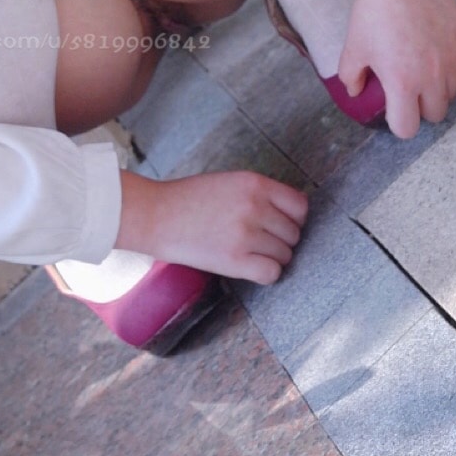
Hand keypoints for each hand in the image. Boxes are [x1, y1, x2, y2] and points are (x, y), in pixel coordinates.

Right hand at [116, 168, 308, 284]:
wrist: (155, 215)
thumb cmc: (189, 199)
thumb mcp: (230, 182)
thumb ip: (260, 194)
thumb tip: (291, 216)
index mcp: (255, 183)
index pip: (300, 206)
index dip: (293, 218)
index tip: (280, 224)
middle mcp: (255, 206)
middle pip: (294, 233)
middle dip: (280, 239)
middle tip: (259, 241)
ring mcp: (246, 234)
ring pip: (285, 255)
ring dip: (271, 257)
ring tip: (249, 252)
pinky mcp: (235, 260)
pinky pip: (272, 273)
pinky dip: (265, 273)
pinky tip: (249, 266)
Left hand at [338, 0, 455, 138]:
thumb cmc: (373, 11)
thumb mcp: (353, 48)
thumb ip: (352, 78)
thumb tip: (357, 92)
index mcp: (403, 83)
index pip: (408, 128)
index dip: (399, 123)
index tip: (393, 109)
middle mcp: (433, 75)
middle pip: (435, 115)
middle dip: (420, 108)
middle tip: (407, 89)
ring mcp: (452, 58)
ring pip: (451, 92)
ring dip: (437, 88)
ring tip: (419, 67)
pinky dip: (448, 63)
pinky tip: (430, 44)